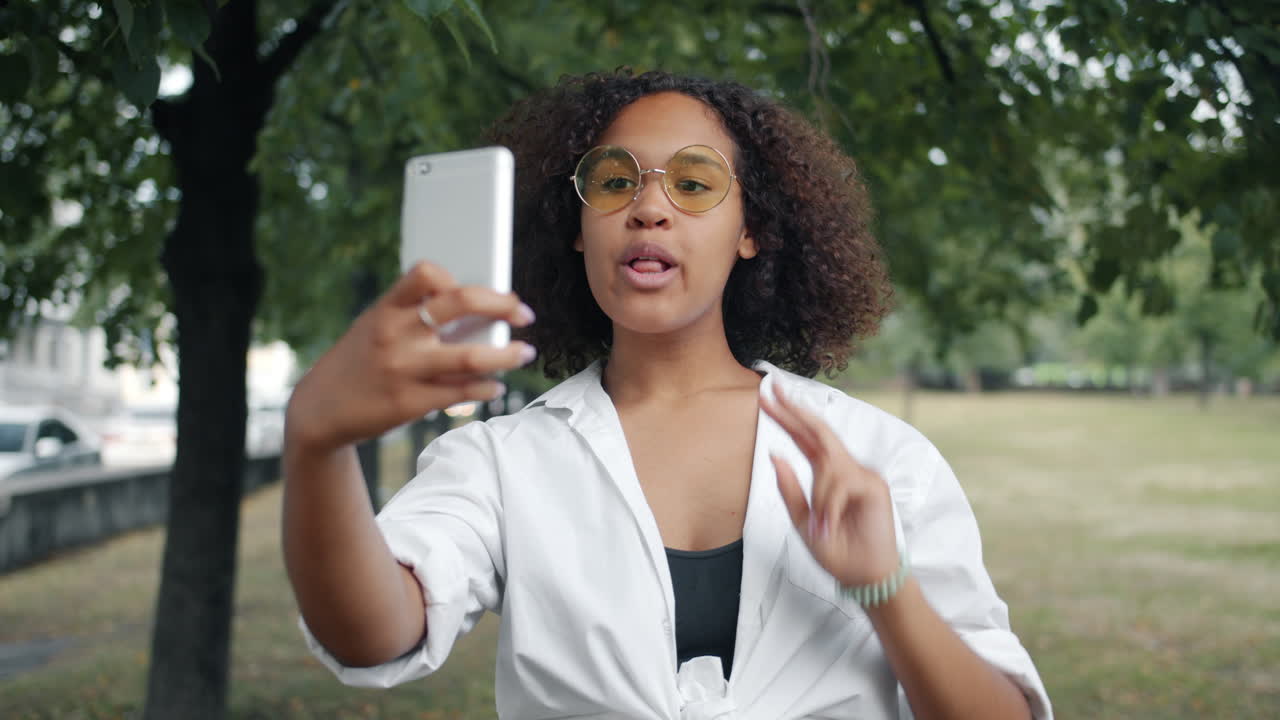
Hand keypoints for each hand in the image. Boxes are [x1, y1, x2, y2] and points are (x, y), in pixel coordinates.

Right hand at [285, 261, 535, 453]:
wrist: (320, 409)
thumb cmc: (360, 362)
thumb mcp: (376, 327)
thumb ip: (415, 316)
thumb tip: (477, 312)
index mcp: (386, 309)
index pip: (426, 273)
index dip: (458, 278)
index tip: (483, 290)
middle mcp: (396, 334)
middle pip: (461, 303)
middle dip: (501, 305)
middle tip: (523, 313)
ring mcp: (404, 369)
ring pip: (471, 356)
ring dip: (507, 354)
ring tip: (523, 353)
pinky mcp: (410, 403)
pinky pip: (462, 392)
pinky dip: (487, 387)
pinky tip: (495, 386)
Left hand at [760, 382, 898, 587]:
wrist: (861, 577)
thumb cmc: (836, 550)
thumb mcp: (802, 520)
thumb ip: (789, 488)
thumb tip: (774, 453)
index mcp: (825, 474)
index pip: (803, 439)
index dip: (786, 418)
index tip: (766, 398)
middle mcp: (844, 468)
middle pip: (818, 431)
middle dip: (795, 410)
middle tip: (774, 390)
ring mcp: (862, 474)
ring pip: (828, 465)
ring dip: (819, 496)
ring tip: (820, 526)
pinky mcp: (875, 486)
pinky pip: (843, 483)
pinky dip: (831, 505)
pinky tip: (831, 524)